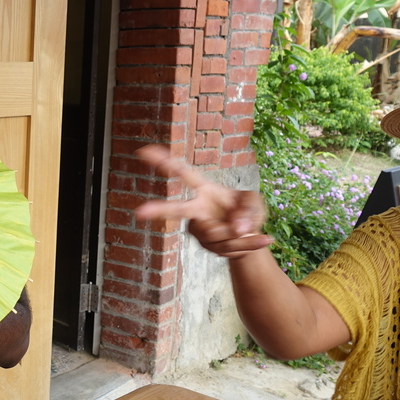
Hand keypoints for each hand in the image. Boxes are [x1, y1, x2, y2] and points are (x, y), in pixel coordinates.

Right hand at [133, 145, 271, 258]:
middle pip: (178, 210)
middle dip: (159, 210)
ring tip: (251, 228)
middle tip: (139, 212)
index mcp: (205, 190)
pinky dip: (248, 244)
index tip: (143, 151)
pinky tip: (260, 239)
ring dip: (241, 234)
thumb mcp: (255, 203)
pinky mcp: (208, 245)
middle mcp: (198, 210)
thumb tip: (237, 228)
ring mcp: (201, 230)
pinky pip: (229, 247)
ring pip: (218, 234)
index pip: (183, 174)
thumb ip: (250, 210)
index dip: (164, 161)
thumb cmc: (247, 212)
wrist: (250, 235)